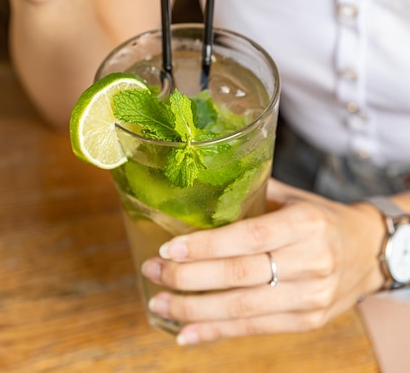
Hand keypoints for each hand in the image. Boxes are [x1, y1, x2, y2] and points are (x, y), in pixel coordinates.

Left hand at [141, 179, 384, 343]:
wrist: (368, 251)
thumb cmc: (321, 218)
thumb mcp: (294, 197)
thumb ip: (252, 194)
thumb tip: (199, 190)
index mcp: (305, 223)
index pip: (249, 237)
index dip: (206, 246)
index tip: (169, 247)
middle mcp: (311, 261)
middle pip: (240, 276)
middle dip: (188, 277)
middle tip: (154, 270)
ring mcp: (311, 296)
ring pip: (243, 309)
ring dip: (194, 310)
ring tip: (160, 303)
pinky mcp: (308, 321)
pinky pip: (256, 330)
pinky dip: (217, 333)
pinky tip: (186, 333)